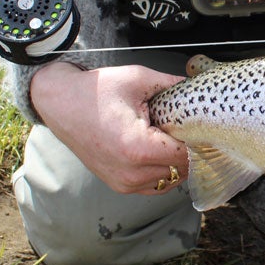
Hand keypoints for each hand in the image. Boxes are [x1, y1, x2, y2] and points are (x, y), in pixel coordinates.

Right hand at [31, 62, 186, 193]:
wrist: (60, 103)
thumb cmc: (96, 90)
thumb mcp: (139, 79)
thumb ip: (173, 84)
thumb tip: (198, 85)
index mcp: (138, 148)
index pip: (187, 154)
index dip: (200, 140)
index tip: (204, 126)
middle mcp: (131, 173)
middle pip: (182, 169)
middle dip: (191, 150)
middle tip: (192, 129)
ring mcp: (124, 183)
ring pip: (171, 180)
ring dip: (178, 163)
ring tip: (175, 138)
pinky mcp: (119, 185)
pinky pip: (155, 186)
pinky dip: (165, 172)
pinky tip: (164, 152)